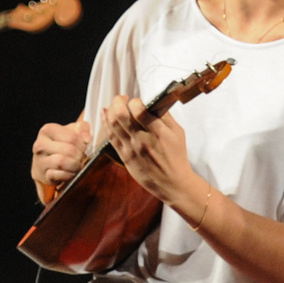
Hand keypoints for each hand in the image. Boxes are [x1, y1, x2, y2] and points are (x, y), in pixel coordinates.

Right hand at [30, 120, 90, 193]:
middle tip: (82, 157)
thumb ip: (82, 128)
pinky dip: (69, 175)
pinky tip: (71, 172)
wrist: (48, 163)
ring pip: (62, 162)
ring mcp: (39, 161)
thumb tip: (86, 139)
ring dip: (75, 165)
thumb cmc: (62, 144)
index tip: (84, 146)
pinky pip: (59, 175)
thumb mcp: (72, 130)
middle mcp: (40, 145)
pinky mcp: (42, 175)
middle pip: (68, 150)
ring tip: (77, 164)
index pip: (71, 137)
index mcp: (47, 130)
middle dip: (80, 155)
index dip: (82, 144)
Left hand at [102, 92, 202, 208]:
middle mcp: (142, 140)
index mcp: (158, 132)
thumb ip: (165, 116)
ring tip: (115, 106)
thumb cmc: (176, 156)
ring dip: (111, 111)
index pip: (139, 110)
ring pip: (112, 125)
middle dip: (118, 101)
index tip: (137, 101)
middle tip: (122, 99)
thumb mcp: (177, 132)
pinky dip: (106, 124)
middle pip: (121, 115)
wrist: (172, 183)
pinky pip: (111, 138)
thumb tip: (153, 102)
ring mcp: (131, 149)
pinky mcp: (124, 157)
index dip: (134, 101)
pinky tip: (106, 116)